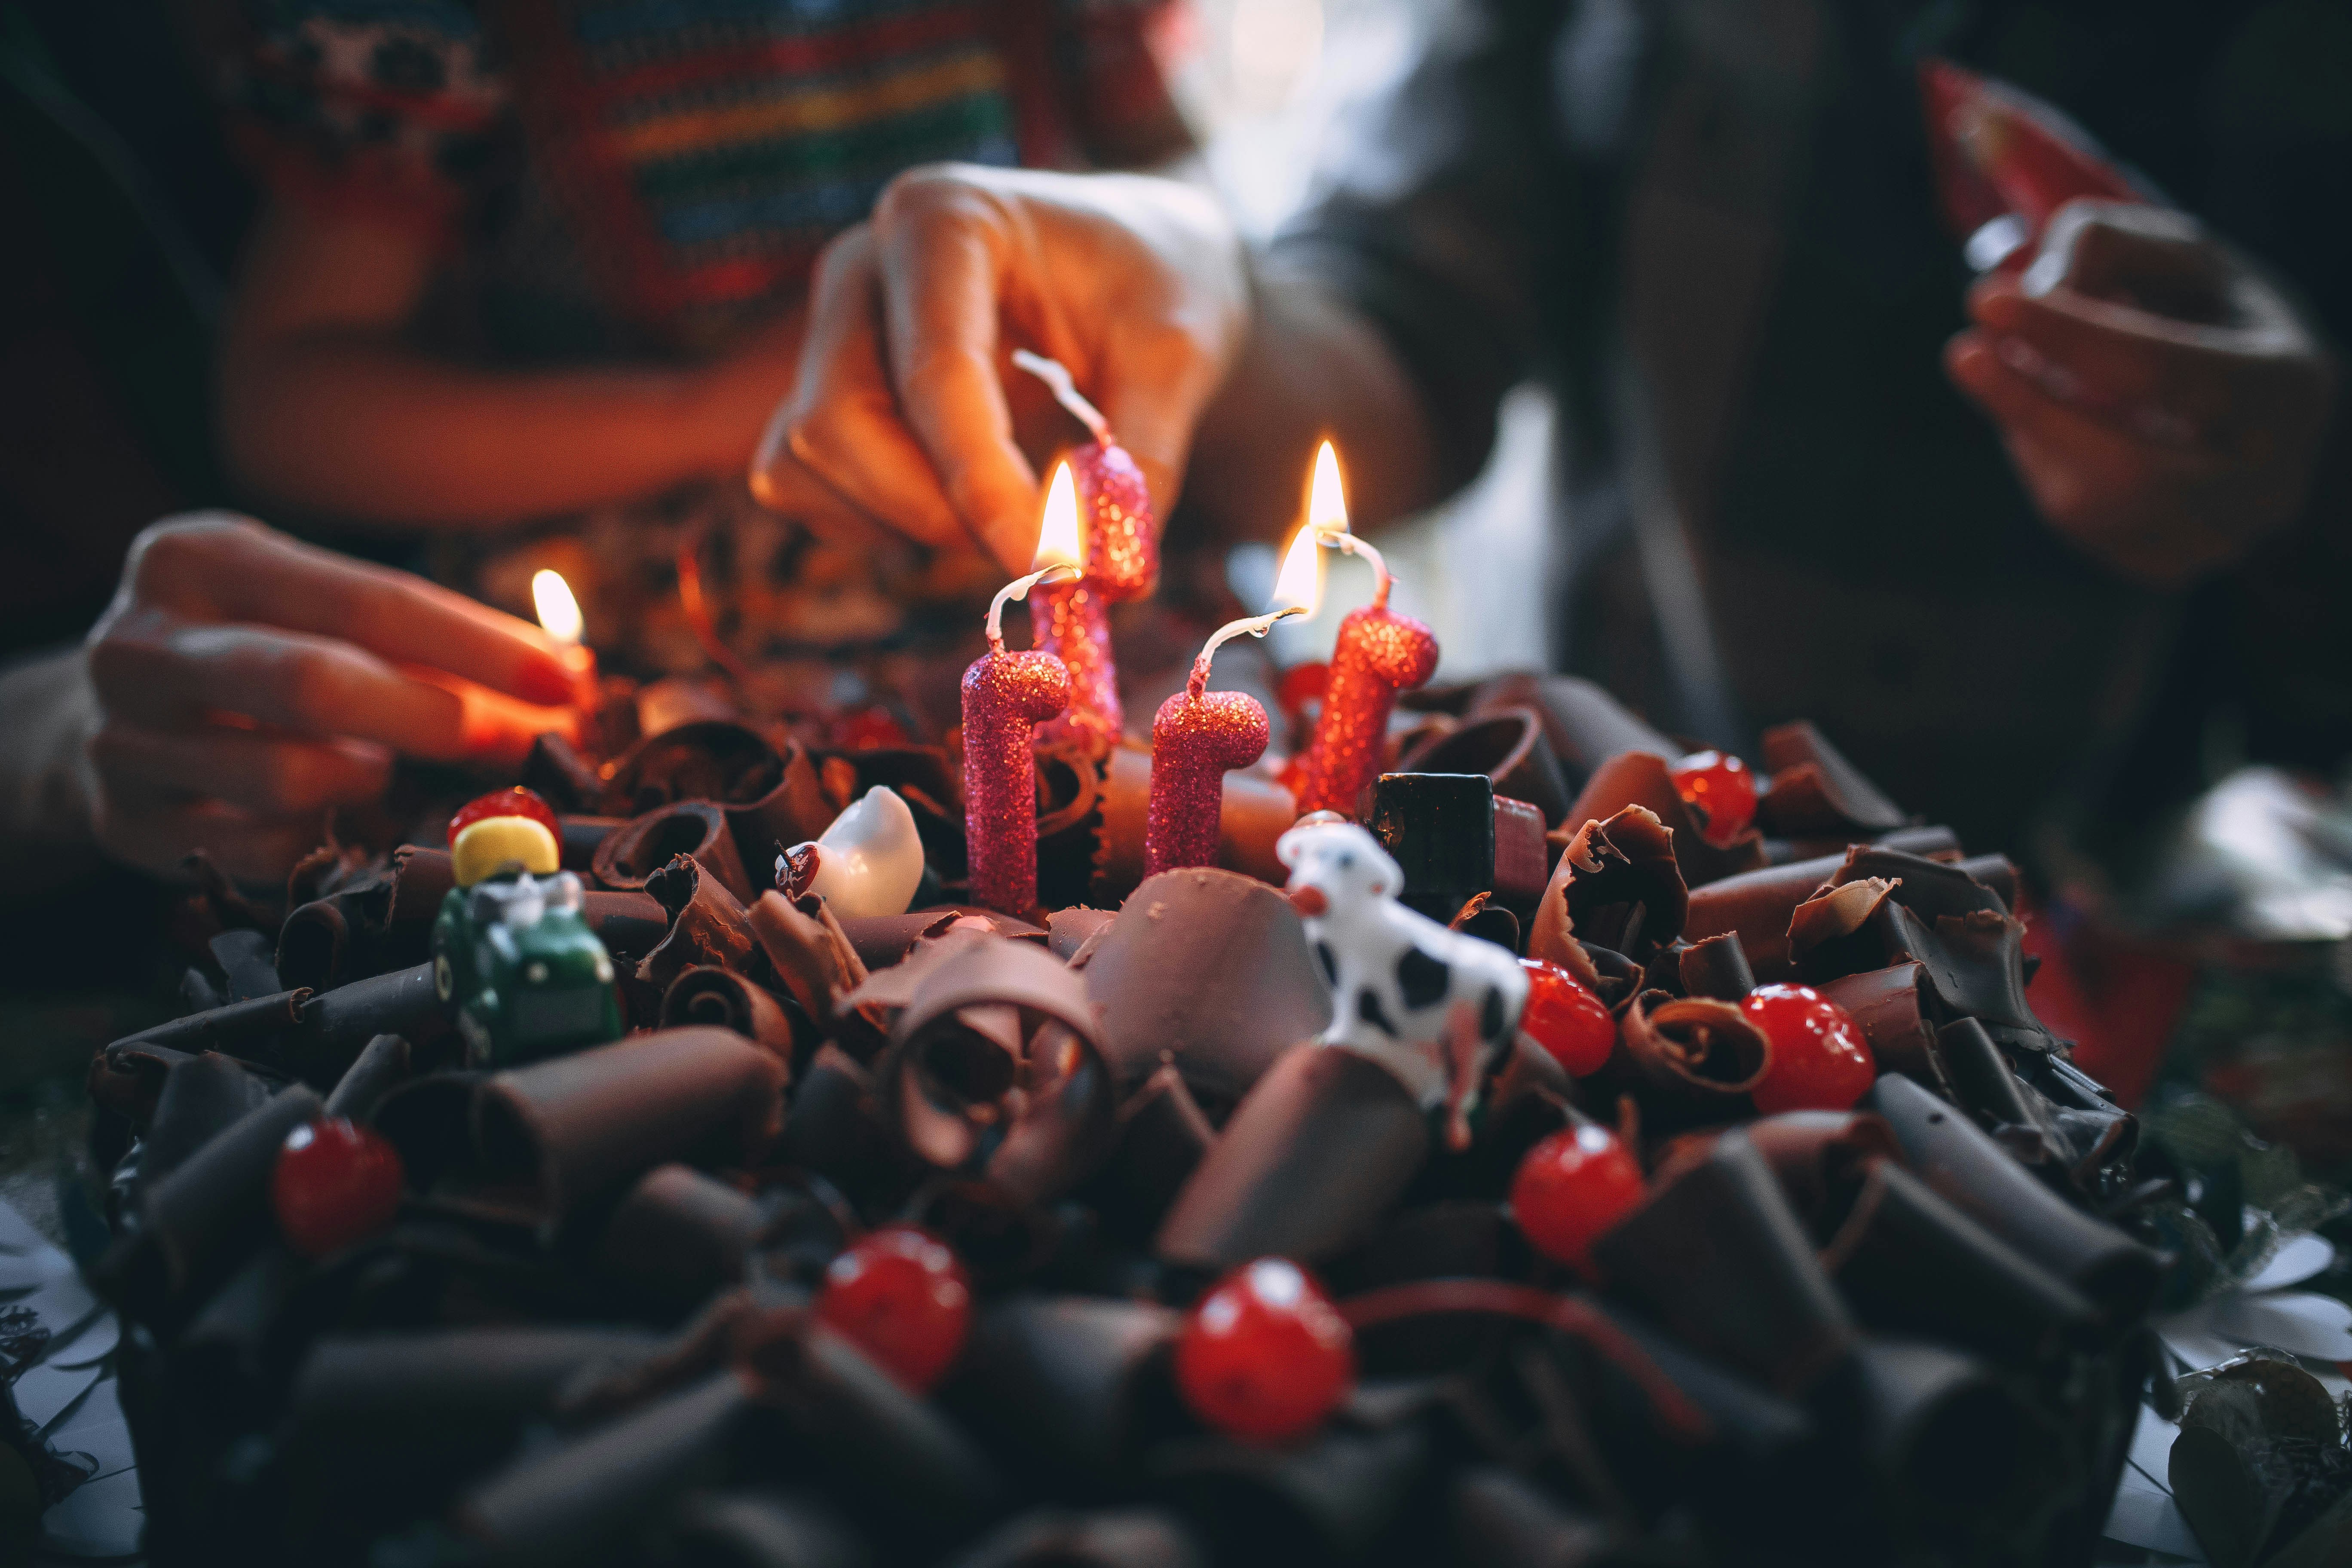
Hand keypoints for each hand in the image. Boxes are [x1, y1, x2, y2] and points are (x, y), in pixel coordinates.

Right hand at [79, 514, 580, 881]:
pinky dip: (324, 836)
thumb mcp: (318, 611)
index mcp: (197, 557)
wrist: (103, 715)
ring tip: (377, 764)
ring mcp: (121, 738)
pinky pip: (265, 845)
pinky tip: (331, 812)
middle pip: (316, 684)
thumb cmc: (253, 647)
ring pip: (291, 776)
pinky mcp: (126, 822)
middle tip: (519, 742)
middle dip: (438, 718)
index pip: (369, 602)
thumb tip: (572, 685)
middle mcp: (143, 642)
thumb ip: (434, 642)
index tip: (567, 682)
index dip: (481, 647)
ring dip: (369, 779)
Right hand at [769, 164, 1247, 571]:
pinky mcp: (819, 389)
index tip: (1050, 563)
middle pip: (837, 421)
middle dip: (934, 509)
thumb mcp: (1182, 354)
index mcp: (945, 220)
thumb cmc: (1157, 285)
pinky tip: (961, 505)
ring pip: (807, 460)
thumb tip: (1113, 570)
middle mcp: (862, 265)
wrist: (1137, 266)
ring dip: (907, 520)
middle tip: (1038, 544)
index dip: (983, 485)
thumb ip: (1147, 454)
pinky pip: (804, 484)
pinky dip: (877, 523)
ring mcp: (828, 328)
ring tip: (1013, 511)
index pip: (935, 373)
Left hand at [1946, 199, 2334, 586]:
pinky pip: (2083, 530)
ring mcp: (2226, 535)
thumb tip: (2029, 293)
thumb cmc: (2202, 309)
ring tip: (2010, 381)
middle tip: (1964, 351)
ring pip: (2091, 504)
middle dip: (2032, 404)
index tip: (1986, 301)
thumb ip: (2101, 244)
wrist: (2248, 395)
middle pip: (2126, 462)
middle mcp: (2269, 476)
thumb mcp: (2167, 250)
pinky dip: (2050, 474)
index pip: (2166, 371)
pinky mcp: (2176, 565)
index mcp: (2288, 384)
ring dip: (2034, 437)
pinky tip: (2051, 431)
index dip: (2071, 336)